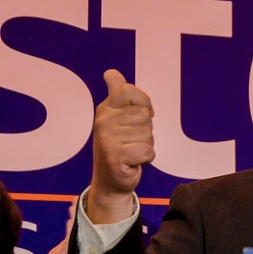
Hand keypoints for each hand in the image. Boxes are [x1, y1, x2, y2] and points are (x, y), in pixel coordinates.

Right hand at [88, 69, 154, 223]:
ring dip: (146, 145)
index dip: (143, 104)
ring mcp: (107, 138)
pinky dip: (146, 158)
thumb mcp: (118, 118)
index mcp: (105, 108)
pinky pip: (147, 150)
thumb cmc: (119, 146)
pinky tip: (133, 161)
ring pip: (148, 134)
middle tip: (132, 140)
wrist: (110, 180)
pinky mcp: (115, 156)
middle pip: (145, 115)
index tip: (136, 117)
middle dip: (146, 129)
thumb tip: (111, 72)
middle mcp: (103, 120)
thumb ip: (118, 94)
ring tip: (131, 150)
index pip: (129, 91)